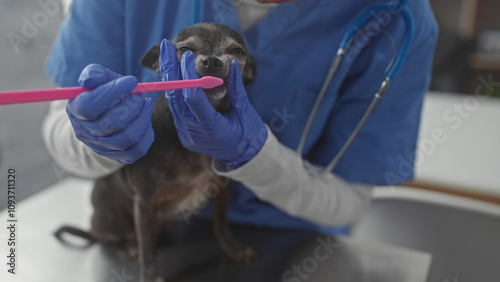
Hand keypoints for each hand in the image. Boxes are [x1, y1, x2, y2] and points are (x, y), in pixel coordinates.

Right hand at [66, 64, 153, 163]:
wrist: (101, 119)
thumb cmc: (101, 94)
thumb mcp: (97, 80)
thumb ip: (95, 74)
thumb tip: (93, 78)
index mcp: (76, 111)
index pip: (90, 105)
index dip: (113, 92)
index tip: (132, 81)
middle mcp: (86, 132)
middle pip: (112, 123)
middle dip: (132, 106)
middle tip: (141, 94)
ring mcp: (102, 147)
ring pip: (127, 137)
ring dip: (142, 118)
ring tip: (145, 103)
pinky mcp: (118, 157)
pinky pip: (138, 150)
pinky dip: (147, 134)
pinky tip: (145, 120)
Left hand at [159, 39, 266, 167]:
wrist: (243, 157)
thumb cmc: (248, 134)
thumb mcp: (245, 110)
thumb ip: (236, 88)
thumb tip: (230, 64)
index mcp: (212, 128)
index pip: (193, 98)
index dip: (189, 75)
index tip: (190, 56)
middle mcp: (194, 132)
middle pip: (176, 97)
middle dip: (170, 70)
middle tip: (166, 46)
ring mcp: (187, 134)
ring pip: (172, 103)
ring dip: (169, 78)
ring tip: (167, 56)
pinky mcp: (184, 133)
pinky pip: (175, 110)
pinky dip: (174, 91)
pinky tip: (173, 75)